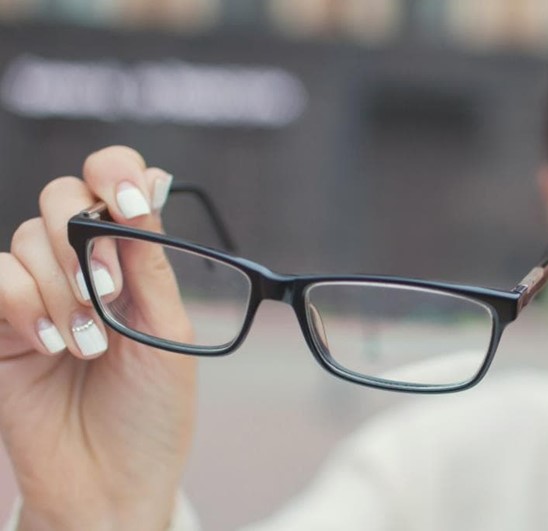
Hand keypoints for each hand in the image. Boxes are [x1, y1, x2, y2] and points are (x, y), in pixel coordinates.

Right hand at [0, 147, 196, 529]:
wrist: (113, 482)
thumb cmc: (151, 412)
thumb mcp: (167, 333)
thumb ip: (149, 264)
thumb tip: (147, 187)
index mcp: (132, 263)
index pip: (115, 184)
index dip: (117, 172)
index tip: (130, 200)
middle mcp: (82, 268)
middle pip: (61, 197)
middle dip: (84, 239)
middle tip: (107, 294)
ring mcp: (37, 295)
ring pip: (29, 238)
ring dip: (61, 287)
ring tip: (86, 347)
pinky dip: (22, 303)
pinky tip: (50, 344)